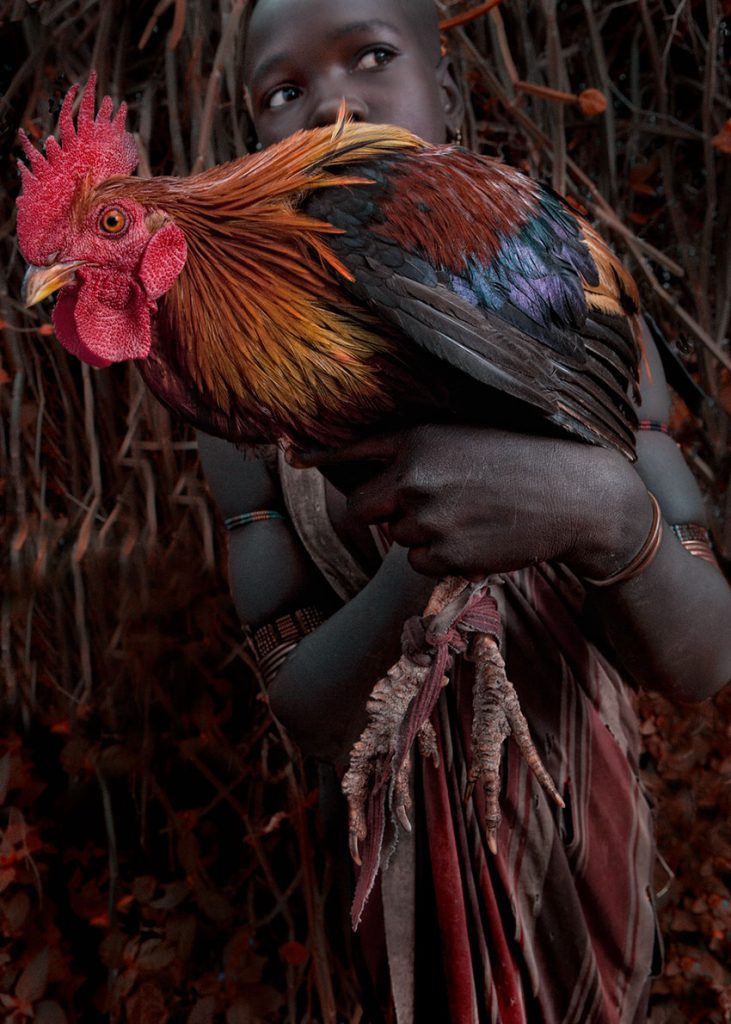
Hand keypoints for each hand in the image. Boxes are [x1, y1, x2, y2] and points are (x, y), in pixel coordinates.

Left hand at [293, 423, 653, 579]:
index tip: (292, 457)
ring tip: (469, 516)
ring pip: (396, 537)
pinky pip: (419, 563)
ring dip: (420, 534)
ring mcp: (427, 519)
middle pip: (360, 508)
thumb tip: (381, 476)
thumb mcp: (466, 437)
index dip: (319, 457)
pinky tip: (475, 538)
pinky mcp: (444, 555)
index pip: (351, 451)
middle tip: (420, 506)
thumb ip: (418, 452)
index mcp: (418, 439)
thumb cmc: (525, 460)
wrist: (576, 496)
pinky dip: (439, 558)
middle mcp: (413, 477)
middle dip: (380, 511)